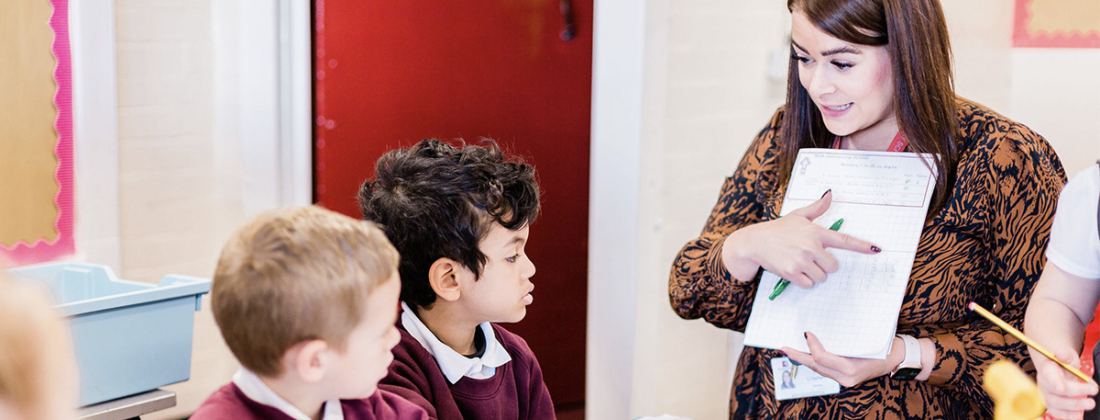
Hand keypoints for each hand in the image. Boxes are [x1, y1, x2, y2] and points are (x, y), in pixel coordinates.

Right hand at [722, 190, 880, 283]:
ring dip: (814, 274)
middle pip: (833, 266)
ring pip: (822, 276)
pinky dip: (804, 280)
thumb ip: (817, 207)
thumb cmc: (778, 229)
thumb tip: (830, 194)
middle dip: (825, 265)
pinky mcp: (792, 273)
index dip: (861, 246)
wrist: (755, 242)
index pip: (844, 240)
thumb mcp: (798, 216)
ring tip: (800, 263)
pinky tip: (794, 270)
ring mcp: (801, 260)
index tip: (875, 250)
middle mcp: (811, 246)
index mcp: (816, 232)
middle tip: (811, 258)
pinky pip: (809, 284)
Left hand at [781, 332, 900, 387]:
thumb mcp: (866, 339)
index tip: (807, 333)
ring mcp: (845, 381)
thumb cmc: (884, 345)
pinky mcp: (844, 379)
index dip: (811, 346)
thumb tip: (822, 329)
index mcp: (851, 368)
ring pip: (818, 370)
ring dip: (803, 359)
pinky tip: (806, 355)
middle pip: (815, 366)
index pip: (822, 358)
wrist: (898, 359)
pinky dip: (814, 362)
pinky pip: (825, 370)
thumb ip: (844, 339)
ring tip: (789, 351)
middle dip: (798, 356)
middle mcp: (846, 378)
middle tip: (783, 348)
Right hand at [1033, 347, 1097, 418]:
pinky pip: (1056, 412)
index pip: (1049, 375)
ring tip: (1090, 404)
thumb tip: (1060, 353)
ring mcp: (1046, 395)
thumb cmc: (1064, 364)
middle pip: (1056, 391)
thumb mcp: (1068, 357)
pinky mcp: (1051, 404)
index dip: (1054, 382)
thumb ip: (1066, 355)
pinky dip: (1067, 415)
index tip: (1062, 388)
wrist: (1058, 371)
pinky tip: (1079, 415)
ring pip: (1056, 404)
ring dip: (1074, 406)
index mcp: (1047, 369)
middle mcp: (1044, 383)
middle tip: (1093, 393)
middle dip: (1075, 394)